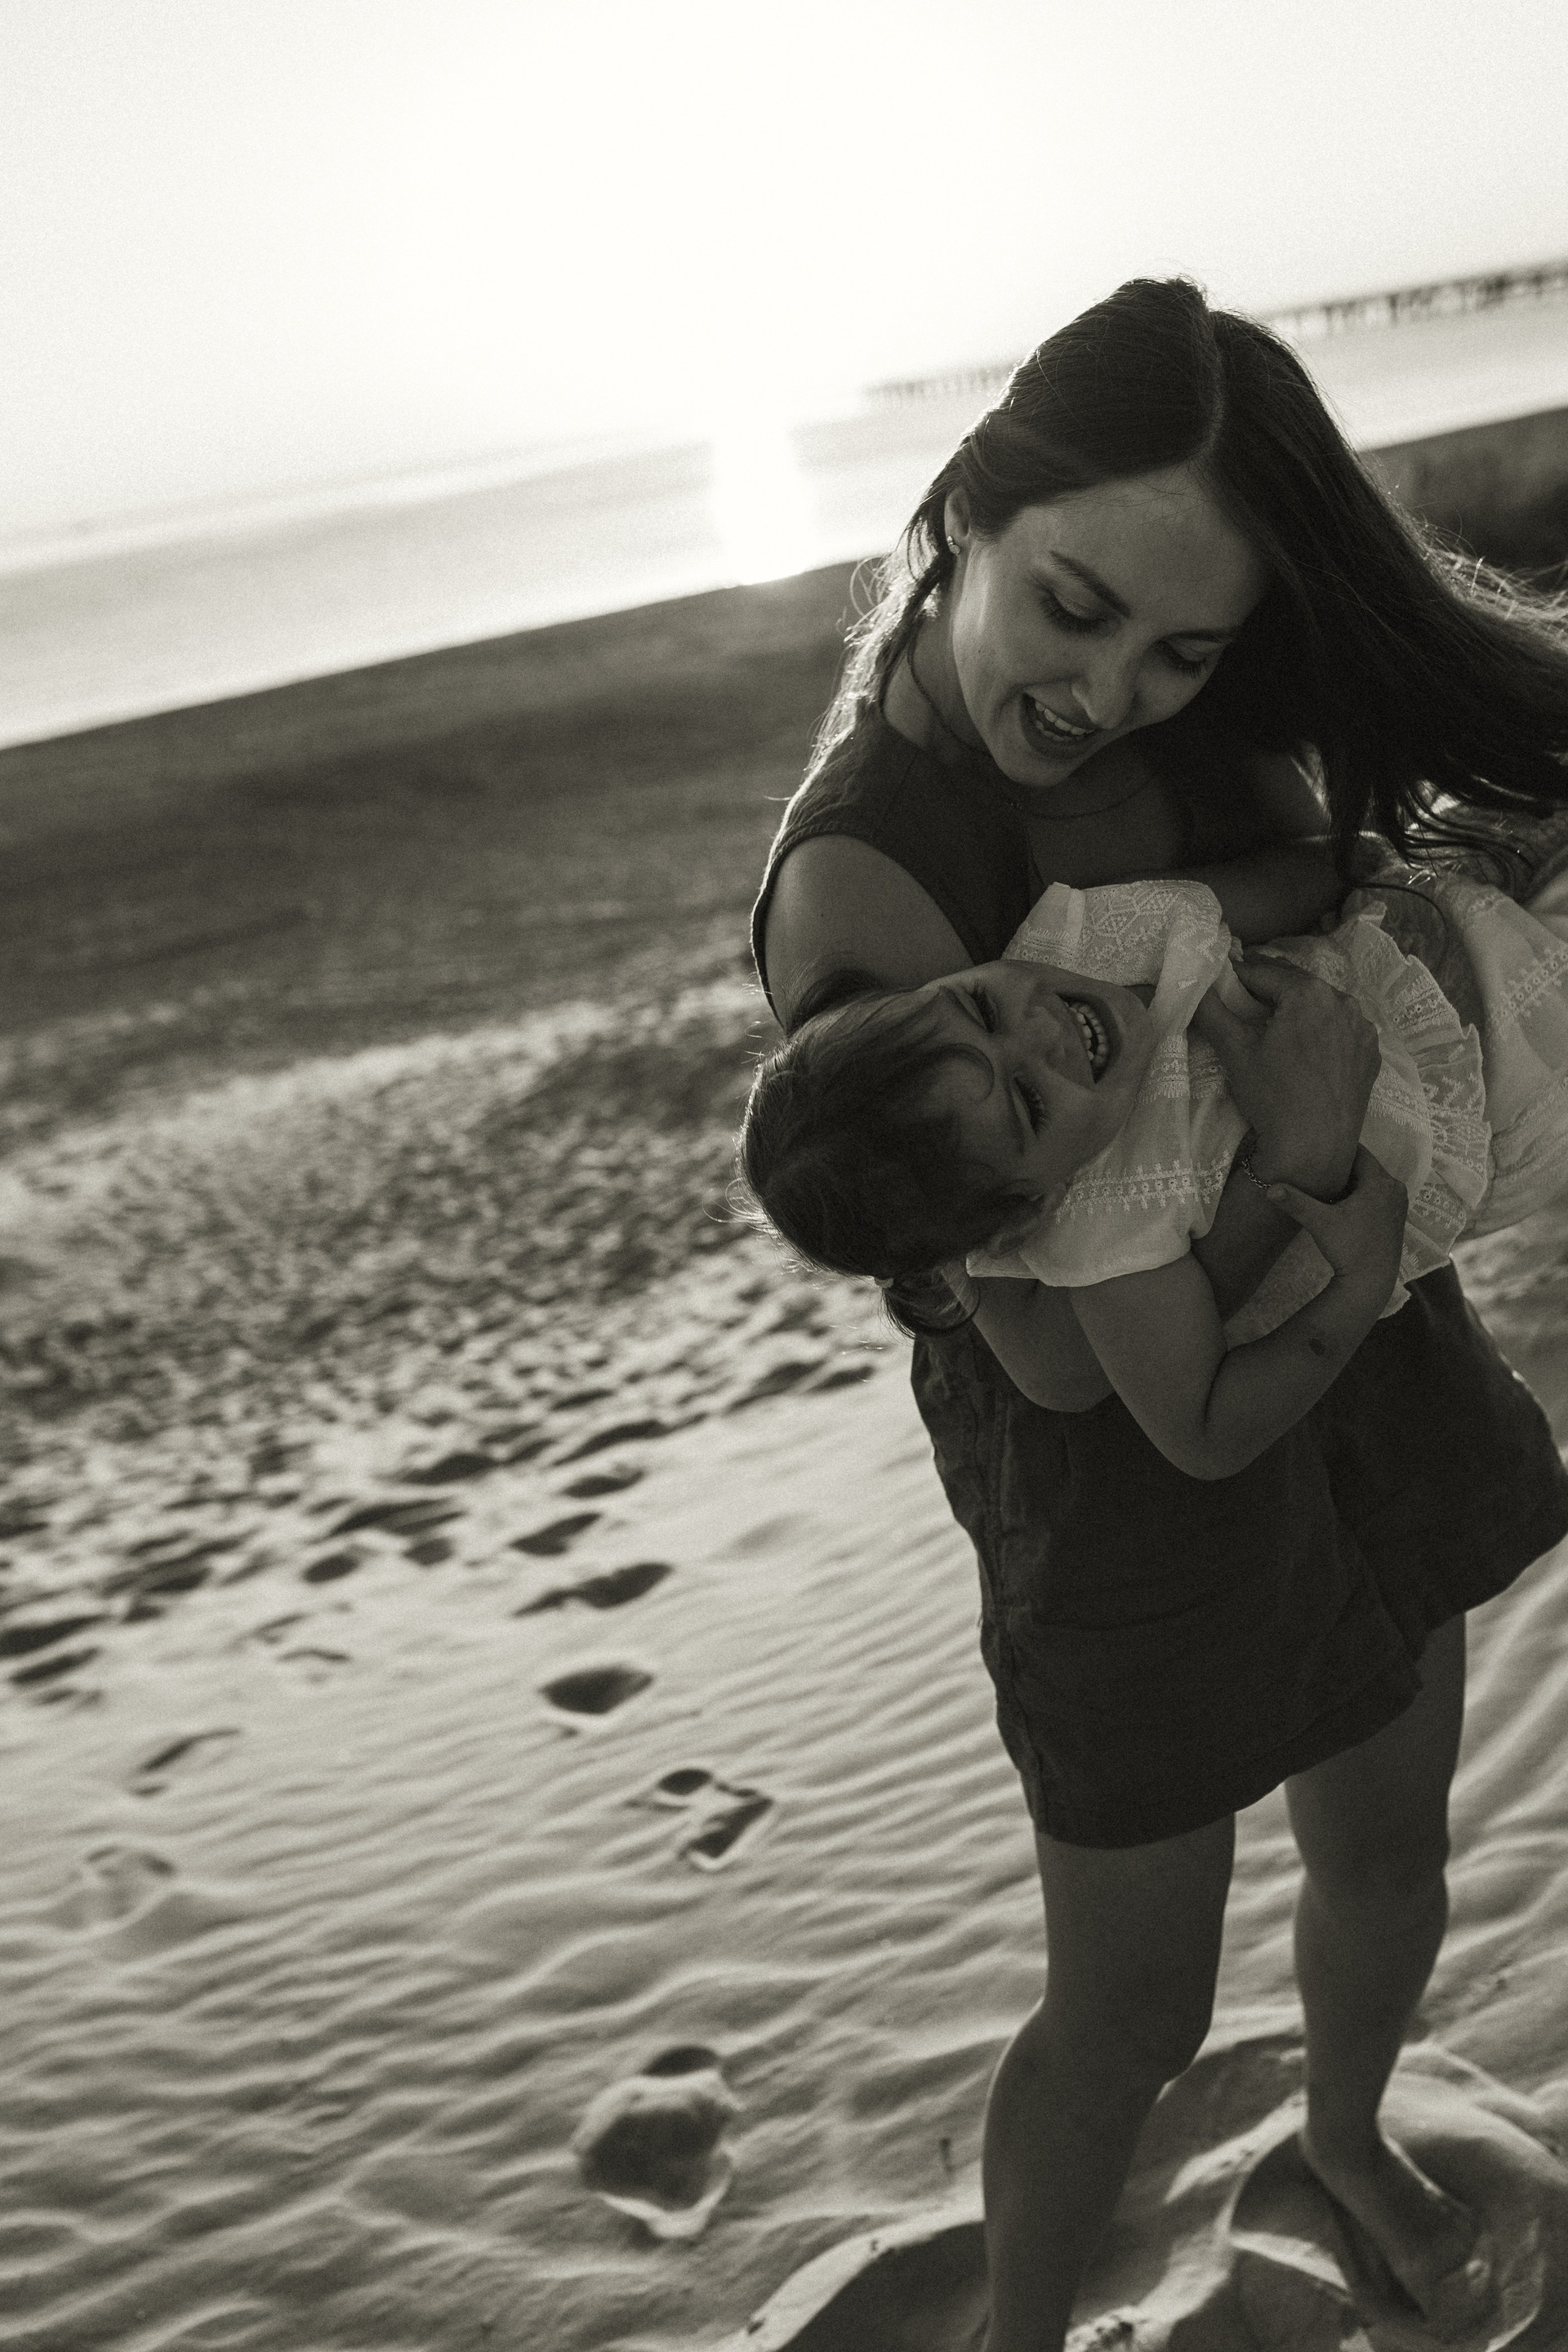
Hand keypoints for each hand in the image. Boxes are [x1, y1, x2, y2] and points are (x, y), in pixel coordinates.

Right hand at [1192, 954, 1379, 1195]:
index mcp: (1310, 992)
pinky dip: (1322, 1031)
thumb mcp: (1234, 1049)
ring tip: (1274, 1029)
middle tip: (1243, 1005)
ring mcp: (1363, 1027)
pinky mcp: (1371, 1052)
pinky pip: (1341, 1029)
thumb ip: (1211, 1010)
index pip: (1263, 973)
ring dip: (1297, 1010)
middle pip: (1296, 986)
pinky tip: (1305, 1051)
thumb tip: (1191, 984)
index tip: (1220, 984)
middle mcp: (1344, 1001)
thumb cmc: (1272, 1096)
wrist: (1314, 1148)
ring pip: (1321, 1006)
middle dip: (1269, 992)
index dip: (1236, 978)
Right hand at [1264, 1145, 1406, 1304]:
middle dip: (1343, 1169)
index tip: (1320, 1152)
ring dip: (1352, 1183)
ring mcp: (1398, 1203)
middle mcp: (1394, 1188)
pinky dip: (1361, 1195)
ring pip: (1371, 1182)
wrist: (1371, 1281)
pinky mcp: (1396, 1216)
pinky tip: (1343, 1205)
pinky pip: (1377, 1195)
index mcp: (1380, 1182)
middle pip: (1365, 1167)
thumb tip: (1269, 1188)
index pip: (1359, 1153)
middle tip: (1319, 1169)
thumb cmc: (1349, 1248)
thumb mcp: (1320, 1222)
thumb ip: (1296, 1202)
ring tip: (1328, 1186)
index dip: (1339, 1151)